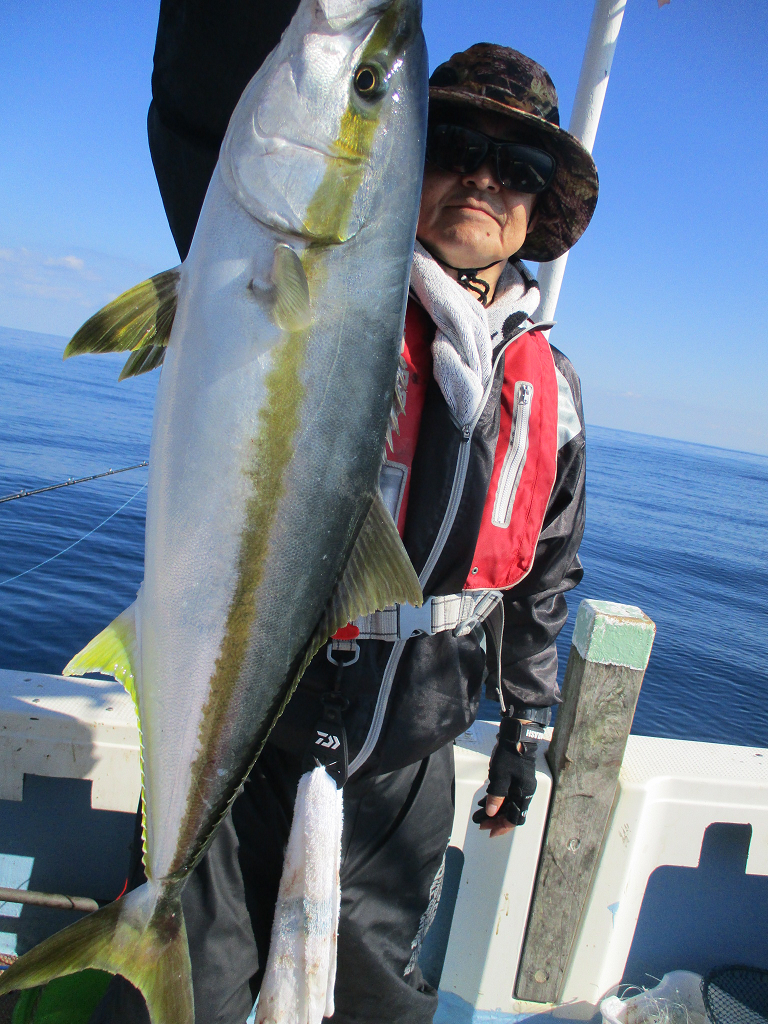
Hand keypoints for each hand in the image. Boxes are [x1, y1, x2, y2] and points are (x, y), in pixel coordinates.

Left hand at [471, 716, 538, 837]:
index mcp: (523, 793)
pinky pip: (507, 795)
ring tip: (479, 814)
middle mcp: (524, 791)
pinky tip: (485, 801)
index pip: (514, 818)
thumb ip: (495, 796)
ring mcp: (521, 785)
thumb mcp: (499, 776)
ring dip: (495, 810)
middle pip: (511, 813)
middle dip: (495, 820)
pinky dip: (497, 800)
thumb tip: (491, 813)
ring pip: (508, 804)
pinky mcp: (516, 778)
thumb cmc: (509, 754)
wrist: (516, 735)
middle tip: (481, 823)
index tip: (489, 831)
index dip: (501, 827)